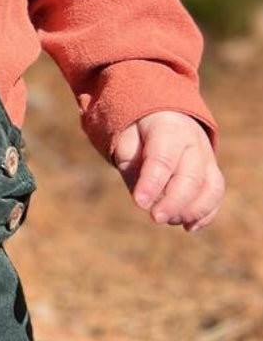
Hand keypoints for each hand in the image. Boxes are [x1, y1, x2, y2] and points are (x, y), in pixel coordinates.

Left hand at [111, 110, 224, 231]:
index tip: (140, 203)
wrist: (164, 114)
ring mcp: (207, 158)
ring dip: (192, 210)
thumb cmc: (139, 131)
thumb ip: (131, 164)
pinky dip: (206, 214)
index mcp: (168, 129)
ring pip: (211, 187)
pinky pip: (215, 195)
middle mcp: (194, 143)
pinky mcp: (212, 172)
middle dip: (174, 202)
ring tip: (170, 221)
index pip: (163, 159)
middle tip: (155, 218)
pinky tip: (188, 227)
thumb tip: (144, 197)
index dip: (152, 183)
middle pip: (191, 177)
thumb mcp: (125, 139)